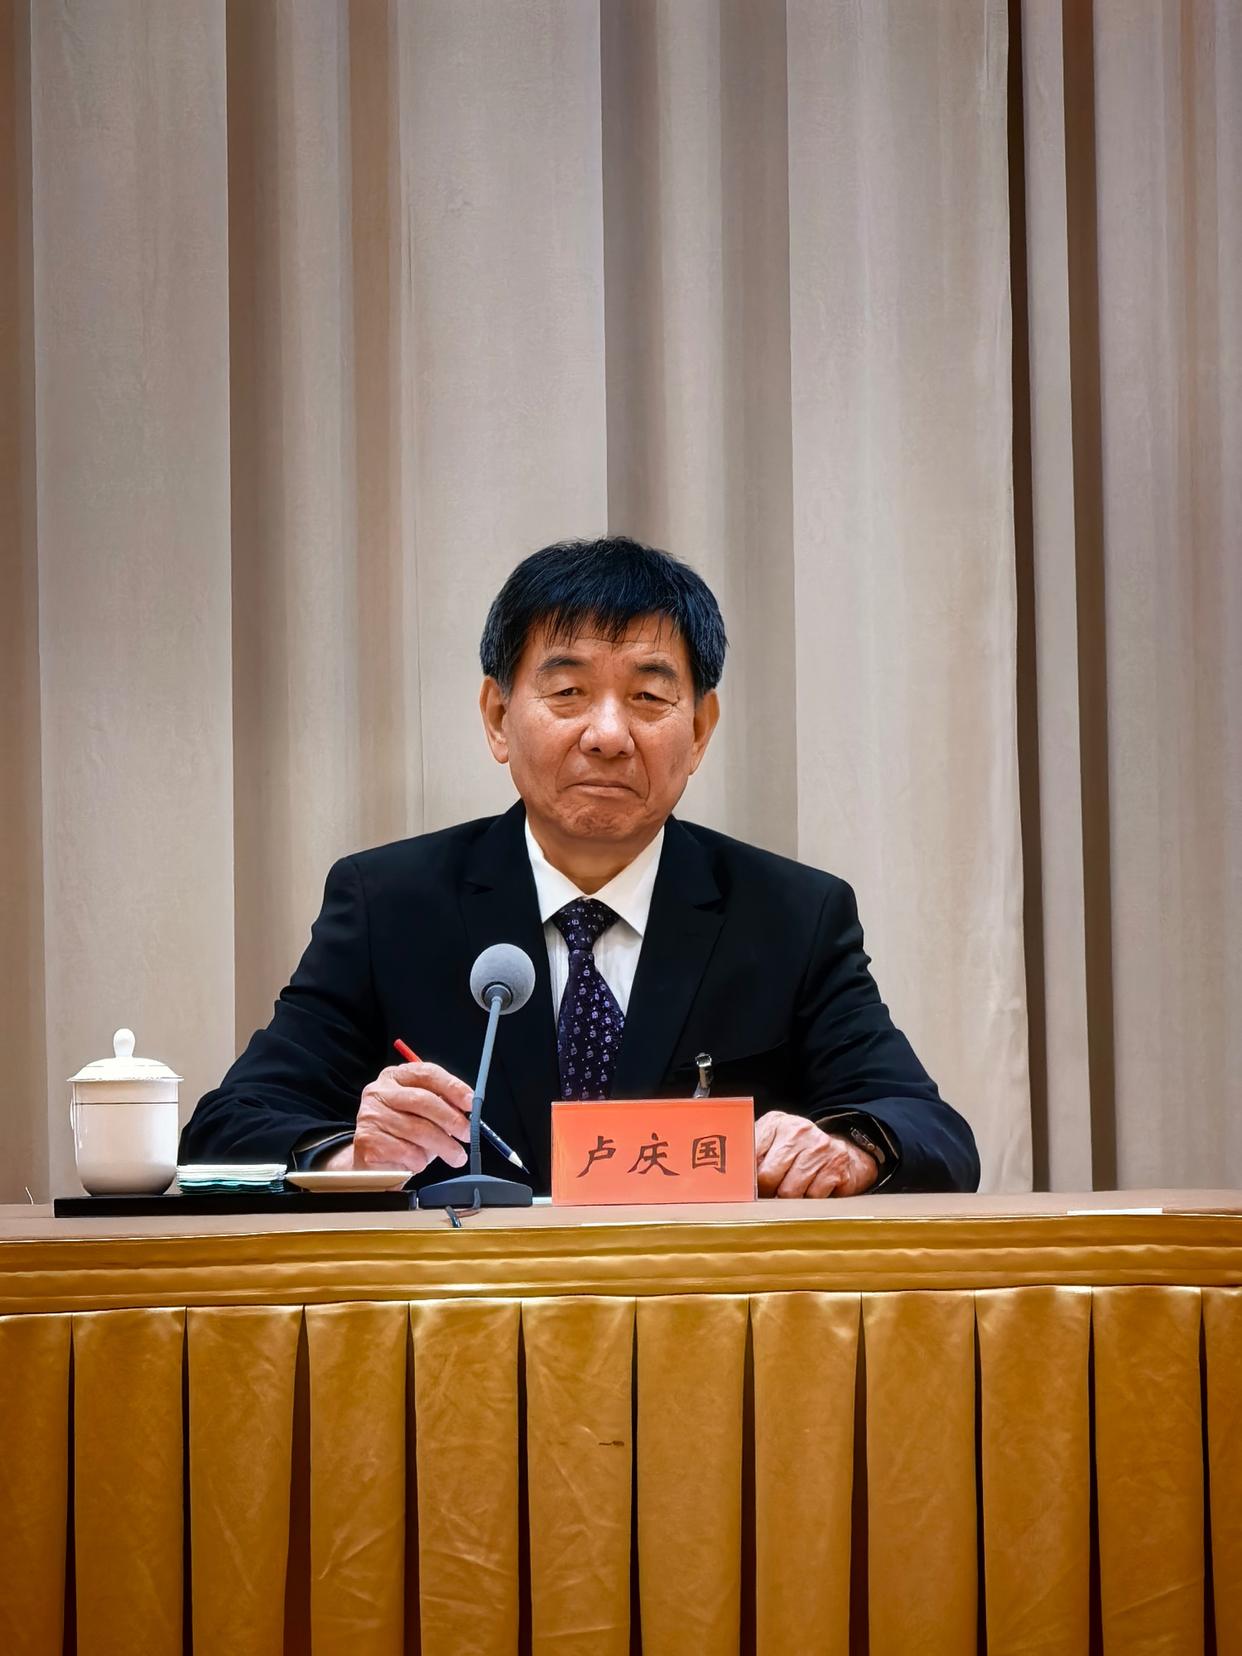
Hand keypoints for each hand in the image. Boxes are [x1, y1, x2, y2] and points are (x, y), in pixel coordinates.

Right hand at [324, 1060, 472, 1173]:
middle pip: (422, 1100)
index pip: (427, 1073)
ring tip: (456, 1156)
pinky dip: (419, 1160)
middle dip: (451, 1119)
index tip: (471, 1103)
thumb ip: (443, 1106)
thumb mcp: (426, 1116)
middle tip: (467, 1134)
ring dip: (443, 1145)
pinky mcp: (366, 1140)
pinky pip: (404, 1150)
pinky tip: (420, 1162)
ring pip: (417, 1129)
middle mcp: (379, 1092)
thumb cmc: (404, 1136)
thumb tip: (468, 1109)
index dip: (452, 1087)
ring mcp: (370, 1115)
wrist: (375, 1165)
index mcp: (395, 1077)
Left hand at [754, 1111, 877, 1197]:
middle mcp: (798, 1130)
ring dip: (787, 1200)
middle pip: (767, 1176)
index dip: (744, 1177)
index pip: (749, 1153)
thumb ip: (752, 1153)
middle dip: (765, 1192)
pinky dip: (809, 1201)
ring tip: (789, 1192)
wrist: (840, 1151)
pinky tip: (810, 1191)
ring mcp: (819, 1147)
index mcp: (776, 1122)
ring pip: (790, 1192)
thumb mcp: (773, 1141)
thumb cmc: (797, 1150)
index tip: (742, 1189)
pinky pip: (813, 1198)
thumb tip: (728, 1177)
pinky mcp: (836, 1166)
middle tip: (767, 1195)